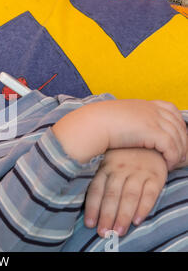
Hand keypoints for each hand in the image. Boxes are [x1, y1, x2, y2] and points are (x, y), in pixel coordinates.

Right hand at [53, 99, 186, 169]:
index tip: (177, 138)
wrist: (92, 124)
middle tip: (182, 156)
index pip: (171, 110)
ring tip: (176, 164)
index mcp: (144, 104)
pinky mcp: (153, 132)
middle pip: (179, 125)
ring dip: (180, 152)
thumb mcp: (117, 117)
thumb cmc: (97, 124)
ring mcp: (154, 119)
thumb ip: (128, 120)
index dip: (178, 125)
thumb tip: (127, 129)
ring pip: (179, 138)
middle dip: (184, 141)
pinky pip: (172, 147)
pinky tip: (167, 166)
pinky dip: (173, 158)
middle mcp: (152, 110)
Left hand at [84, 148, 167, 236]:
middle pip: (112, 195)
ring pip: (129, 196)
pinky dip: (143, 208)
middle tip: (103, 232)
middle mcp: (120, 169)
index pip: (96, 189)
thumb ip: (97, 179)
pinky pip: (149, 194)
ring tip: (118, 231)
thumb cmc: (121, 158)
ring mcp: (138, 172)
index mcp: (105, 167)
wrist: (149, 143)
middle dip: (107, 215)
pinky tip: (137, 221)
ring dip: (123, 215)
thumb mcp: (106, 161)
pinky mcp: (155, 176)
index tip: (89, 224)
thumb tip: (80, 202)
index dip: (92, 207)